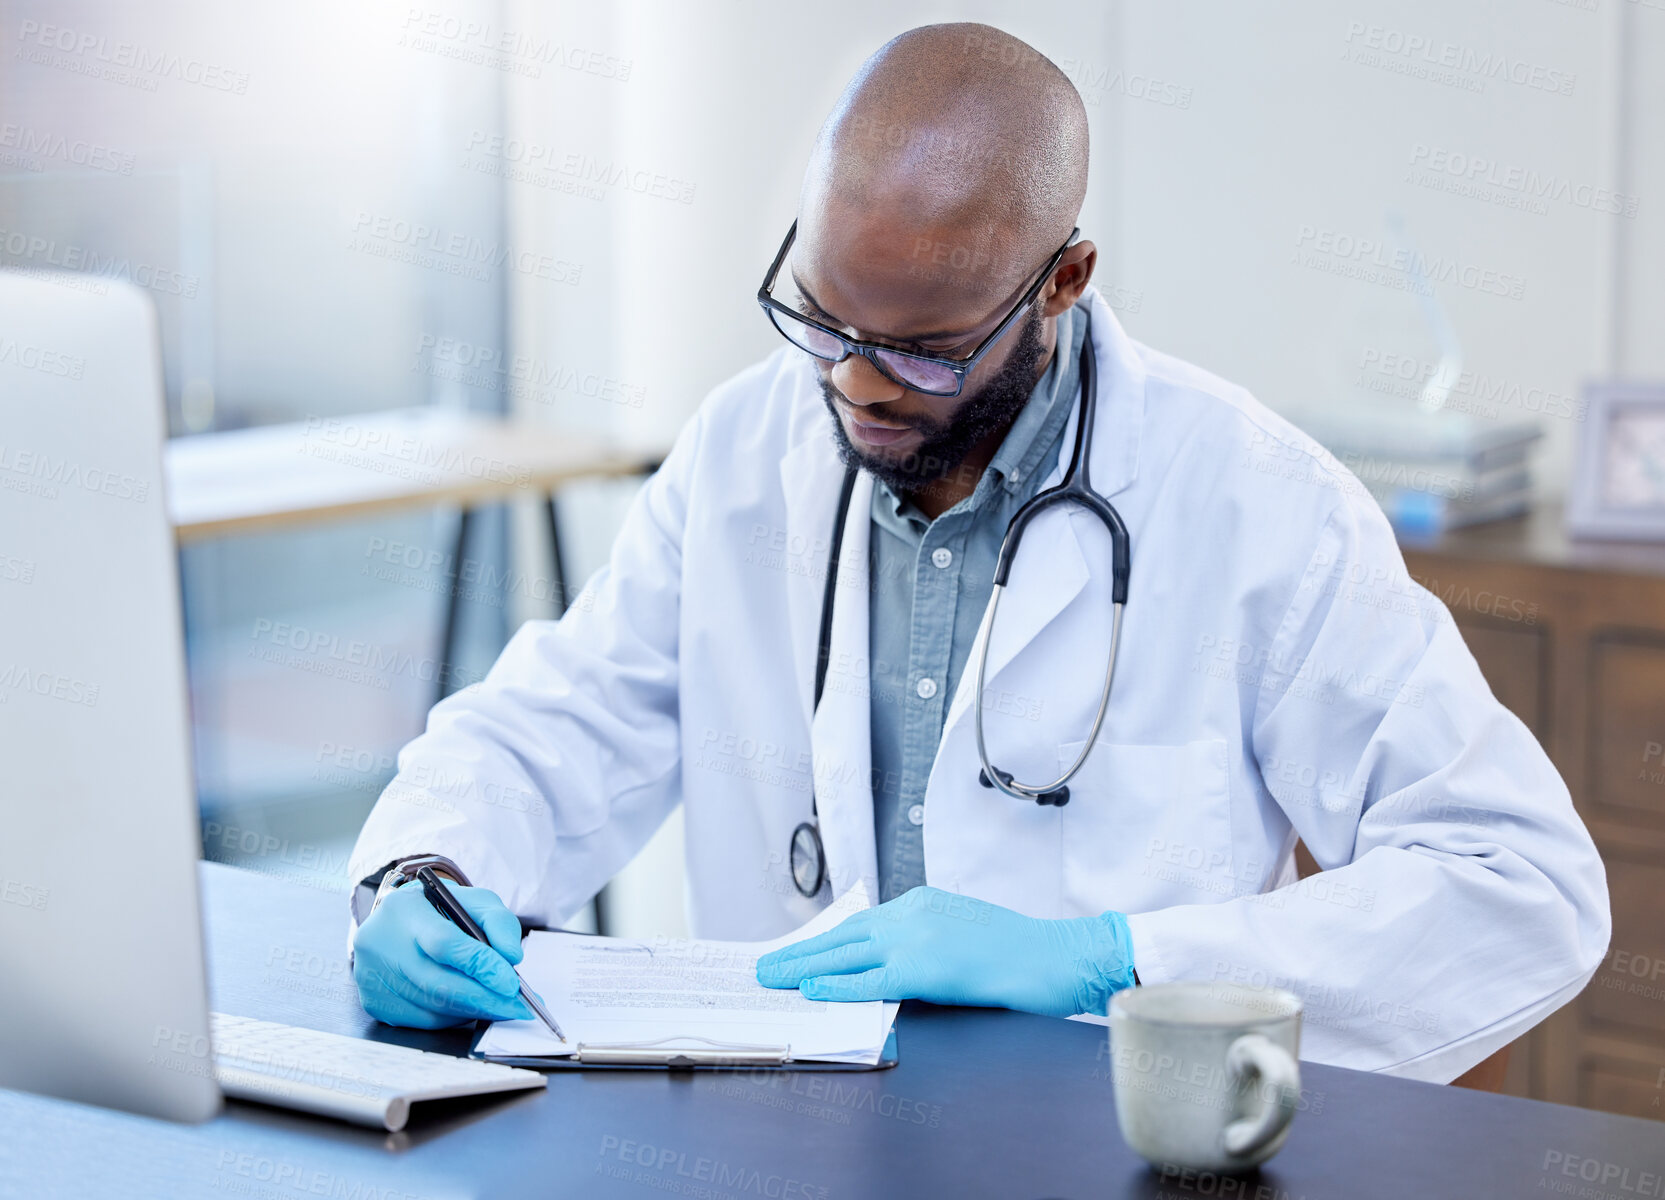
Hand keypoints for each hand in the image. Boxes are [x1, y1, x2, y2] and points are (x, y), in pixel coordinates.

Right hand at [353, 880, 535, 1028]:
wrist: (395, 923)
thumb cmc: (439, 911)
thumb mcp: (472, 901)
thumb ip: (498, 922)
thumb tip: (511, 957)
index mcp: (403, 910)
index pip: (443, 943)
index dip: (479, 965)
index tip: (511, 983)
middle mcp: (379, 944)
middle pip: (437, 983)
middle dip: (484, 999)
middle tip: (517, 1007)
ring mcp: (372, 977)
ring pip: (432, 1007)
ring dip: (473, 1010)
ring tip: (501, 1006)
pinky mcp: (374, 1002)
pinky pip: (423, 1021)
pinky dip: (454, 1017)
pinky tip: (471, 1007)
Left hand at [755, 886, 1135, 1017]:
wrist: (1058, 957)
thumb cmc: (1022, 954)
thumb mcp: (964, 935)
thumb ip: (927, 944)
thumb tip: (891, 969)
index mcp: (923, 903)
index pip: (861, 923)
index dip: (825, 940)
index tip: (798, 950)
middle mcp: (914, 913)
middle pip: (844, 934)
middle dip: (801, 951)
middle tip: (765, 964)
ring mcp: (917, 938)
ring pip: (845, 953)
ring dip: (802, 967)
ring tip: (771, 977)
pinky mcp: (924, 967)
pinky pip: (868, 979)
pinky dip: (835, 984)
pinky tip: (810, 989)